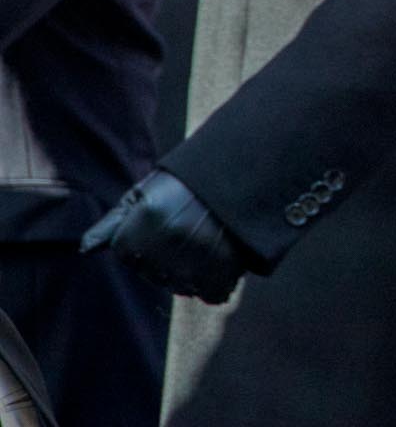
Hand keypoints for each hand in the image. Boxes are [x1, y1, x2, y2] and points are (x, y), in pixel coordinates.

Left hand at [78, 169, 249, 303]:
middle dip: (164, 262)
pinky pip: (212, 294)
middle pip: (153, 274)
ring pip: (182, 287)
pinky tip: (219, 263)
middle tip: (186, 234)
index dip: (142, 242)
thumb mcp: (146, 193)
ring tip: (203, 247)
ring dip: (191, 274)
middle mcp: (165, 243)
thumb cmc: (187, 183)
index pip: (128, 255)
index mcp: (144, 222)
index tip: (162, 226)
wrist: (240, 172)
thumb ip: (114, 222)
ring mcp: (194, 258)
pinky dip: (215, 285)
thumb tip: (85, 248)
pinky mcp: (223, 268)